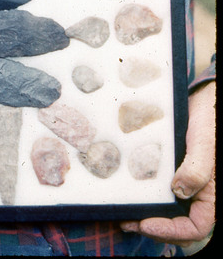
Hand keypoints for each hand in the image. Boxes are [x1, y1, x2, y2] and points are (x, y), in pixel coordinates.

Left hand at [121, 82, 214, 247]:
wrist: (203, 104)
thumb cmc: (209, 122)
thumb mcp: (204, 143)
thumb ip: (197, 168)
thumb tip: (179, 191)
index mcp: (210, 195)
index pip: (195, 227)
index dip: (171, 231)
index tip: (146, 223)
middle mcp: (197, 195)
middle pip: (178, 226)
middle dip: (153, 229)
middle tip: (126, 222)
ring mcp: (184, 186)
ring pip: (168, 213)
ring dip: (147, 217)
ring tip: (123, 213)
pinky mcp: (172, 175)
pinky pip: (161, 194)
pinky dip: (146, 199)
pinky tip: (128, 193)